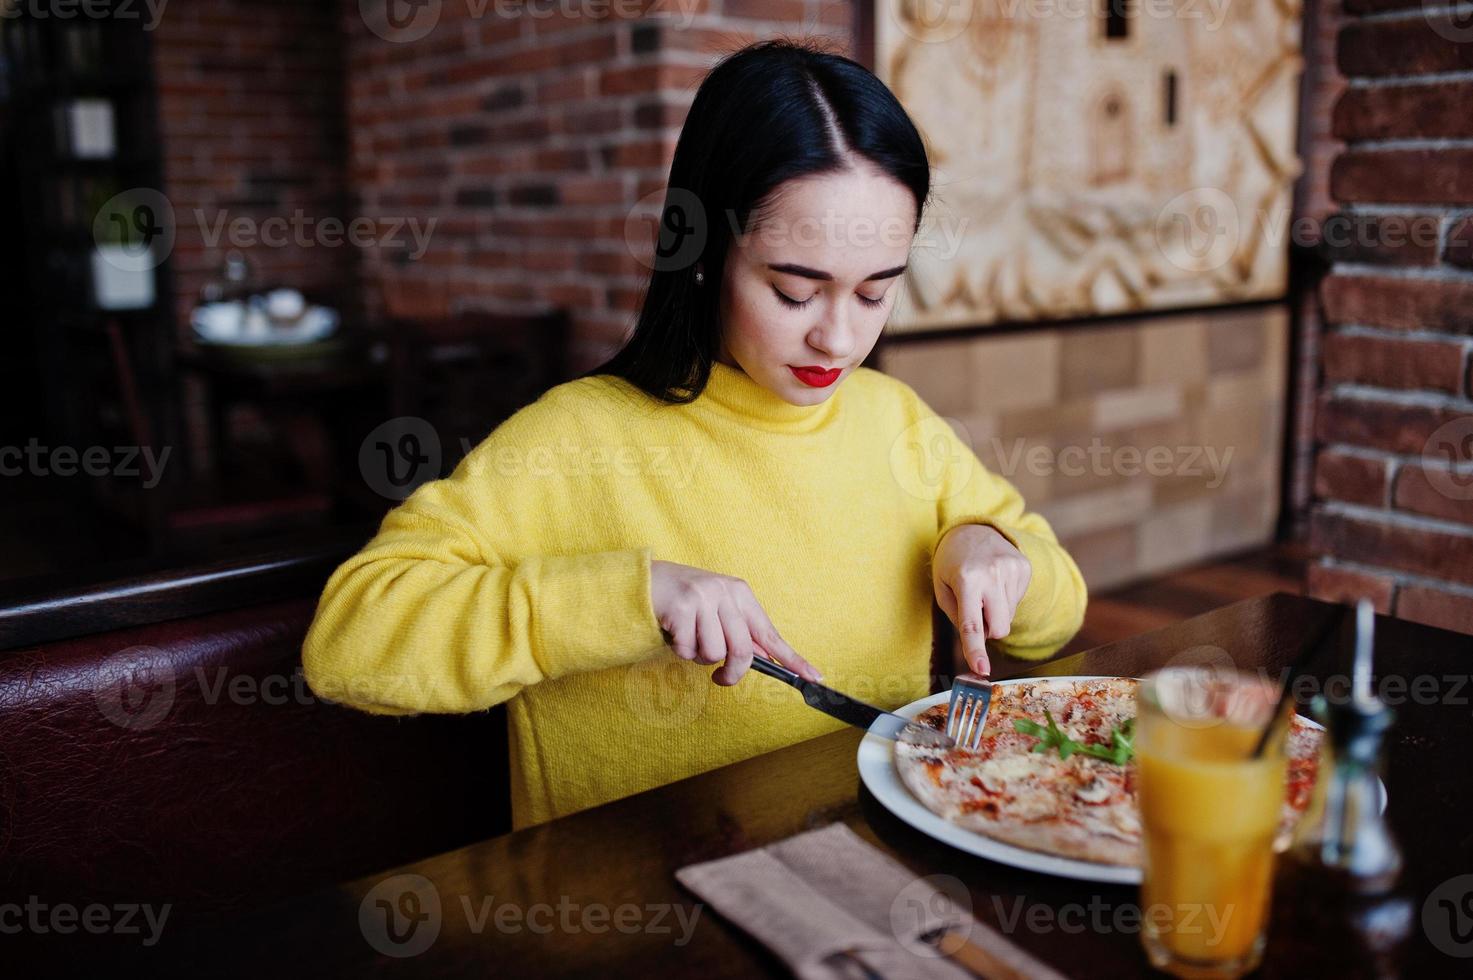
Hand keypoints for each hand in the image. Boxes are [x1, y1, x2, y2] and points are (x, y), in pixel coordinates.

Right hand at [650, 559, 822, 685]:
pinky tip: (674, 632)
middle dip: (732, 673)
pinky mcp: (681, 607)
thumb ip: (739, 631)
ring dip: (700, 657)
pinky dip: (681, 651)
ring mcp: (703, 598)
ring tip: (689, 638)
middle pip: (743, 651)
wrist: (643, 581)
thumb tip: (767, 659)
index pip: (770, 633)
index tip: (814, 677)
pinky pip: (689, 651)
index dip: (792, 658)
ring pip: (714, 654)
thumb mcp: (716, 608)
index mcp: (740, 593)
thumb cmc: (683, 600)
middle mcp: (725, 592)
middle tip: (720, 679)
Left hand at [932, 524, 1031, 676]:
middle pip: (999, 627)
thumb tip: (980, 641)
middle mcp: (992, 574)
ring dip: (996, 612)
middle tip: (976, 611)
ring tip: (984, 589)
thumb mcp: (942, 590)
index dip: (976, 649)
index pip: (972, 624)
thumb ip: (958, 618)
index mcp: (966, 580)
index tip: (982, 670)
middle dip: (989, 630)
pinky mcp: (1024, 567)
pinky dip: (1005, 599)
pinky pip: (1017, 602)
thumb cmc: (951, 564)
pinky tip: (995, 582)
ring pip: (1009, 617)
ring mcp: (1012, 569)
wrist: (972, 529)